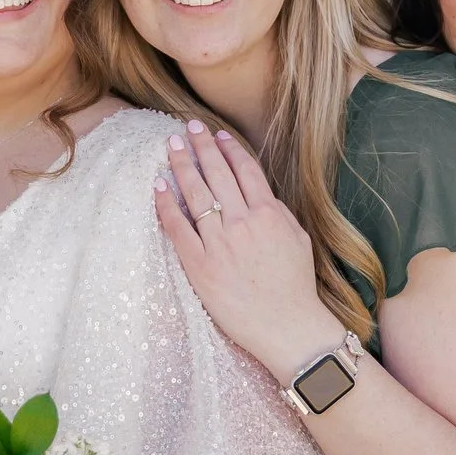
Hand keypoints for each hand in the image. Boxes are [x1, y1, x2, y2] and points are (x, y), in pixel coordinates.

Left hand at [154, 122, 341, 378]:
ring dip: (182, 166)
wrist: (287, 326)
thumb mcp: (297, 239)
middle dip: (201, 147)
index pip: (246, 171)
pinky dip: (166, 205)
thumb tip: (259, 193)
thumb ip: (277, 212)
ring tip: (171, 145)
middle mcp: (243, 223)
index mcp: (269, 214)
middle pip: (217, 175)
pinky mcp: (200, 266)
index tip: (218, 134)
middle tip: (188, 127)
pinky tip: (158, 185)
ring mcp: (219, 244)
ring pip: (196, 195)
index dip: (229, 149)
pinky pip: (178, 228)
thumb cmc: (295, 286)